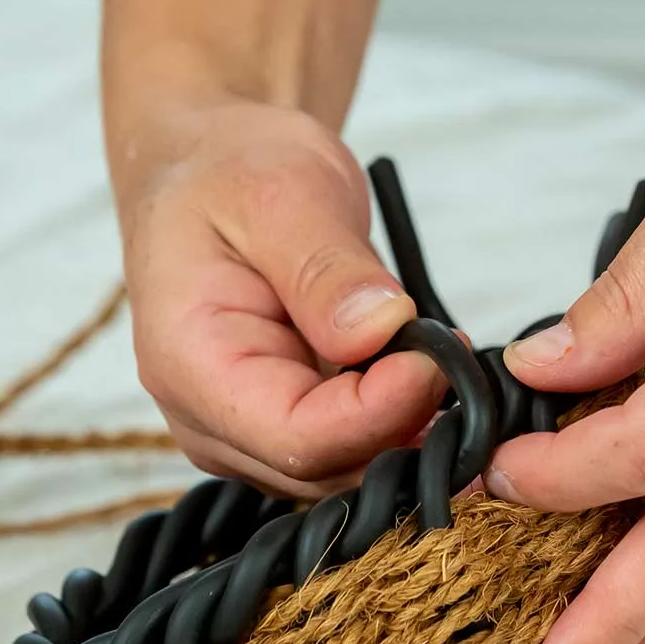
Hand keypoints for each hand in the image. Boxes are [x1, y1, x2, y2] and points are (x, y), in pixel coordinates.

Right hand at [115, 101, 445, 496]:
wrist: (210, 170)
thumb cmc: (230, 171)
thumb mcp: (280, 195)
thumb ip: (326, 269)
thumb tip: (380, 331)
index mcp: (189, 364)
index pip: (294, 436)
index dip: (377, 413)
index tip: (435, 359)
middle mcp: (209, 419)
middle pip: (324, 470)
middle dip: (400, 426)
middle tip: (455, 355)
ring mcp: (245, 431)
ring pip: (343, 472)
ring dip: (403, 429)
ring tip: (441, 355)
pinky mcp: (283, 425)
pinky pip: (349, 451)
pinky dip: (395, 422)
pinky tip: (421, 371)